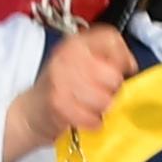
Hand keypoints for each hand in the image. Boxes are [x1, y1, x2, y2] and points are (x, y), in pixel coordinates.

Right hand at [12, 25, 133, 153]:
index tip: (124, 69)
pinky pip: (94, 118)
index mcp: (75, 43)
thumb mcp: (79, 63)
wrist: (30, 112)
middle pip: (113, 75)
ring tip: (92, 107)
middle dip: (114, 90)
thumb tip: (130, 66)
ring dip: (103, 109)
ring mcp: (61, 80)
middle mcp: (67, 57)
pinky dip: (94, 122)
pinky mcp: (59, 104)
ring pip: (106, 99)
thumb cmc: (61, 88)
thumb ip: (104, 59)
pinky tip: (86, 118)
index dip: (123, 57)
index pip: (111, 39)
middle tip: (102, 93)